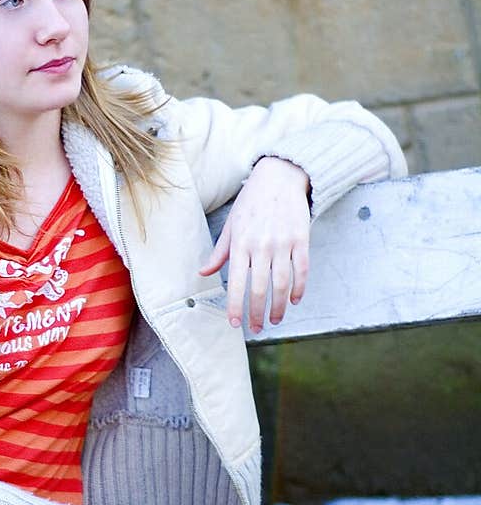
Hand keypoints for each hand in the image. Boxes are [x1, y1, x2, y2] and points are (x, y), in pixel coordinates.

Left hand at [198, 156, 310, 332]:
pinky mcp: (301, 239)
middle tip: (257, 328)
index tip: (235, 323)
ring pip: (282, 283)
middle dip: (257, 313)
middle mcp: (261, 246)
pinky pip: (302, 269)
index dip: (236, 306)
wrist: (279, 176)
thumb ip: (220, 252)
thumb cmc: (251, 202)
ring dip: (279, 306)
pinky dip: (299, 288)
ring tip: (275, 319)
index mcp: (240, 244)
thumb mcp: (231, 225)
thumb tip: (204, 273)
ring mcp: (283, 243)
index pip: (236, 283)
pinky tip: (294, 300)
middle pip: (260, 288)